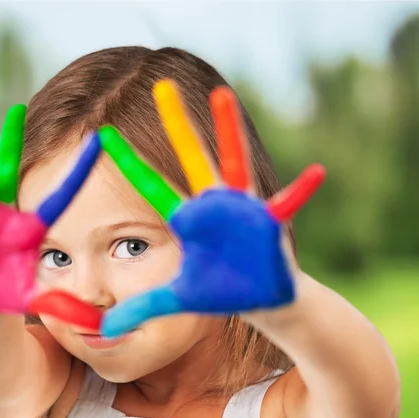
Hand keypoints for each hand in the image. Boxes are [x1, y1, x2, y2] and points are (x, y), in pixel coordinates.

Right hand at [0, 105, 102, 329]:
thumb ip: (62, 307)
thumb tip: (98, 326)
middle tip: (16, 112)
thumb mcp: (36, 298)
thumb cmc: (8, 291)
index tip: (96, 141)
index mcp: (25, 229)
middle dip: (8, 145)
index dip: (75, 174)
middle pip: (3, 178)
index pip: (56, 199)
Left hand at [98, 81, 324, 336]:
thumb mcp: (177, 300)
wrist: (260, 298)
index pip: (150, 186)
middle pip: (190, 158)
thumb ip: (141, 309)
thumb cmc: (220, 292)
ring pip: (233, 163)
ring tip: (222, 97)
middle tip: (161, 85)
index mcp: (187, 219)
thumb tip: (101, 331)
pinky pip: (287, 203)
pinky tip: (316, 172)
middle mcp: (212, 204)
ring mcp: (240, 208)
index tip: (103, 134)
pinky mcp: (267, 221)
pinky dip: (302, 191)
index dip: (129, 162)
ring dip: (229, 132)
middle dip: (177, 125)